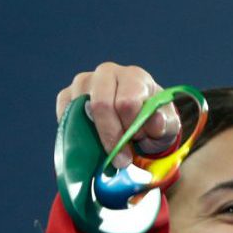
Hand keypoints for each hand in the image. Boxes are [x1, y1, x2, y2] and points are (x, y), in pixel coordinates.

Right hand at [55, 62, 181, 168]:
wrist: (137, 120)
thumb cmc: (152, 121)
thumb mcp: (167, 126)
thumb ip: (165, 125)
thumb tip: (155, 123)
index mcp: (134, 77)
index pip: (127, 102)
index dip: (131, 128)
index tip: (136, 143)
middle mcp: (107, 73)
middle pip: (101, 105)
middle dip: (111, 136)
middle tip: (121, 159)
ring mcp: (84, 81)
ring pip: (80, 108)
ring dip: (95, 135)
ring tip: (109, 146)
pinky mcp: (68, 94)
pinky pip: (64, 112)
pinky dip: (75, 132)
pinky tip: (91, 142)